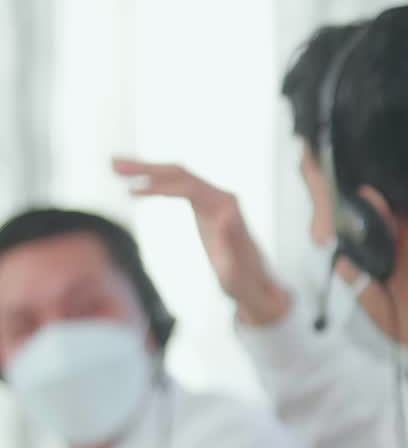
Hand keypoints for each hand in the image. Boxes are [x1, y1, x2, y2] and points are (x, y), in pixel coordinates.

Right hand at [113, 158, 290, 325]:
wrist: (255, 283)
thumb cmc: (243, 281)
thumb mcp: (235, 270)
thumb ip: (231, 244)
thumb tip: (224, 216)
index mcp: (228, 208)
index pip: (189, 187)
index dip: (161, 187)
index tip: (132, 192)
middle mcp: (222, 197)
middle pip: (180, 173)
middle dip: (147, 168)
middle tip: (113, 165)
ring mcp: (214, 199)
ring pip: (177, 176)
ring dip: (146, 170)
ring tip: (113, 166)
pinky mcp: (206, 206)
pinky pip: (178, 186)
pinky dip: (155, 182)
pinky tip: (134, 185)